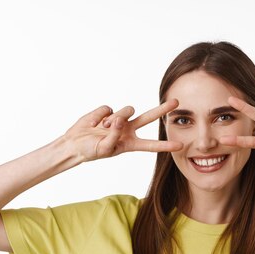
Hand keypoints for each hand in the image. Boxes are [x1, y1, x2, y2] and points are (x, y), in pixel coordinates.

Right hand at [63, 99, 182, 162]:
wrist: (75, 143)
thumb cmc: (91, 151)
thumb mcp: (104, 149)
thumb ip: (114, 135)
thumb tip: (119, 120)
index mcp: (130, 143)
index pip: (151, 145)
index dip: (165, 145)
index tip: (180, 146)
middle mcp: (128, 130)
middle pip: (148, 118)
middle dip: (162, 109)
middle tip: (176, 102)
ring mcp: (119, 119)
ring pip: (126, 111)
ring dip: (114, 119)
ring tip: (102, 128)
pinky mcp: (108, 111)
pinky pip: (108, 109)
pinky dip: (99, 116)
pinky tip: (94, 122)